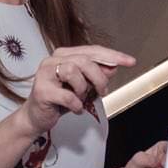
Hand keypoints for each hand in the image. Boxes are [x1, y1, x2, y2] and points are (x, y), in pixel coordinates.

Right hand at [17, 45, 134, 135]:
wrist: (37, 117)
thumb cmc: (60, 100)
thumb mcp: (83, 86)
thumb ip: (97, 75)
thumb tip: (113, 67)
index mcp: (64, 55)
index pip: (92, 51)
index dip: (113, 56)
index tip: (130, 62)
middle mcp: (53, 60)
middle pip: (84, 61)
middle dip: (99, 77)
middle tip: (103, 91)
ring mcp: (45, 74)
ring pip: (73, 72)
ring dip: (83, 89)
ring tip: (81, 98)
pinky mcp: (42, 91)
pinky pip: (68, 96)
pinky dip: (76, 105)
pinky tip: (75, 108)